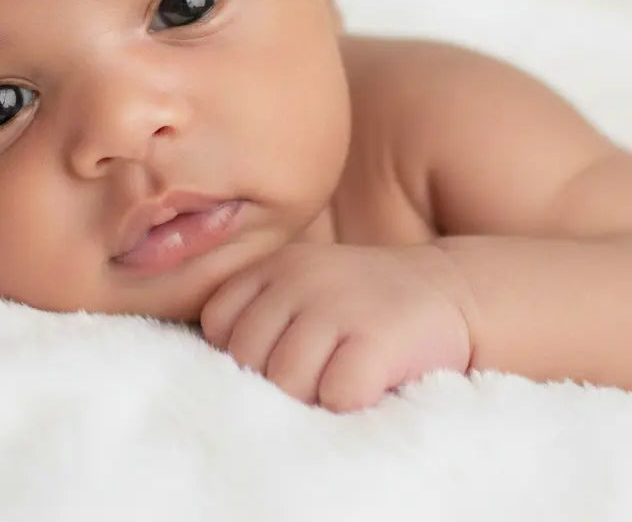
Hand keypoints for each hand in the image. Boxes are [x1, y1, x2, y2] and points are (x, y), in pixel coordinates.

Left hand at [199, 242, 474, 412]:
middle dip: (271, 381)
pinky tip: (364, 388)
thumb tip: (218, 370)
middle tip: (308, 380)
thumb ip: (263, 309)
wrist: (452, 288)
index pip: (217, 321)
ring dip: (309, 398)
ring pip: (286, 380)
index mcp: (276, 266)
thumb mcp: (306, 283)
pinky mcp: (376, 340)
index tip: (273, 358)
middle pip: (247, 357)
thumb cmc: (366, 301)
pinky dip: (347, 403)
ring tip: (335, 385)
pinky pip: (335, 394)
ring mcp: (337, 307)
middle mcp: (299, 280)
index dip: (239, 352)